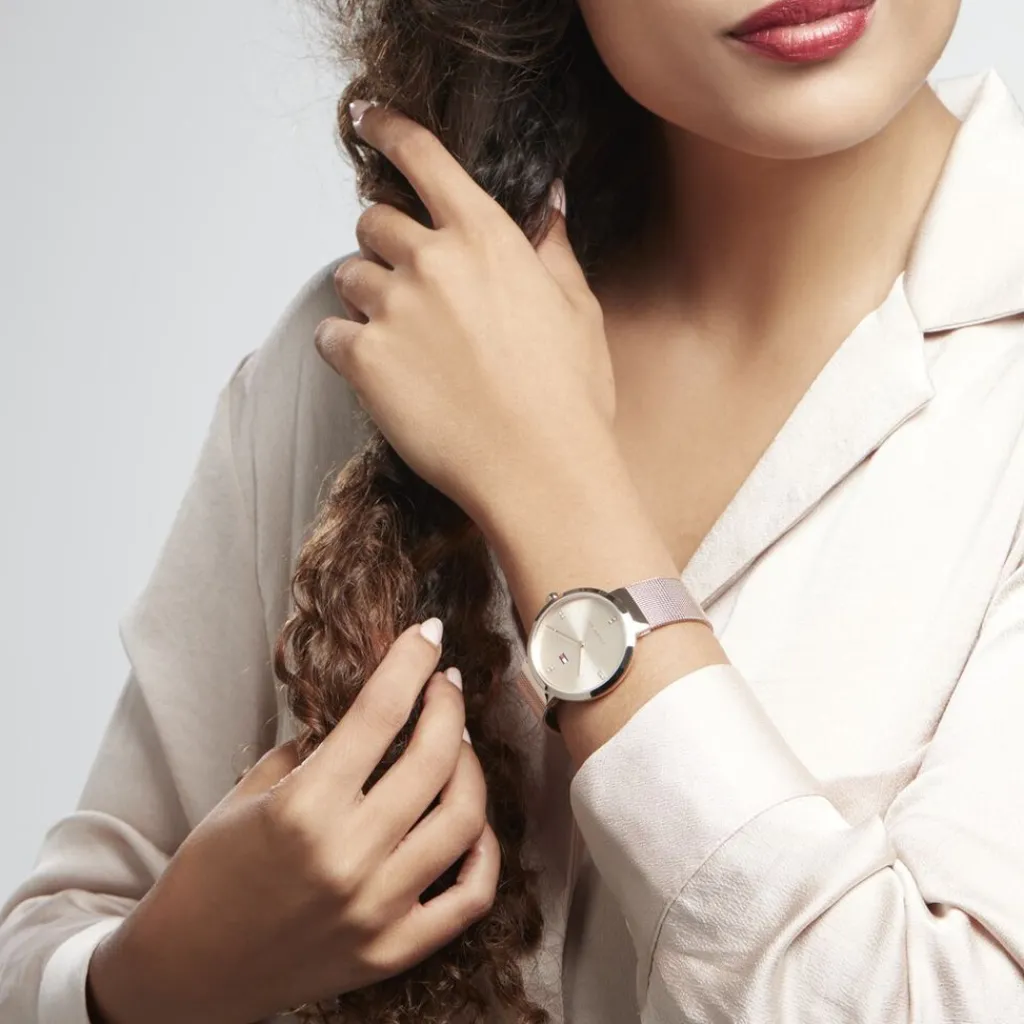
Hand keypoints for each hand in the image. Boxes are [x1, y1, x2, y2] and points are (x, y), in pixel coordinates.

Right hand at [86, 623, 497, 1023]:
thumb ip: (312, 748)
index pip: (379, 712)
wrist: (187, 973)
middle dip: (448, 704)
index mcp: (303, 808)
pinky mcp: (393, 951)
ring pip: (464, 819)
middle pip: (433, 758)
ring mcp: (377, 909)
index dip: (412, 660)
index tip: (429, 633)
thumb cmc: (208, 874)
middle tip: (444, 684)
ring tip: (454, 745)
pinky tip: (471, 823)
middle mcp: (348, 856)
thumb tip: (367, 708)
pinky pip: (470, 897)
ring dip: (469, 766)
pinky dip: (484, 851)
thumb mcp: (247, 794)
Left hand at [313, 100, 616, 526]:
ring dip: (366, 297)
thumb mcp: (577, 311)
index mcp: (486, 237)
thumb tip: (547, 204)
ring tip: (402, 339)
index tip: (368, 120)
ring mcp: (393, 309)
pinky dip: (347, 347)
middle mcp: (431, 260)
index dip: (388, 130)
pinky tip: (383, 374)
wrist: (539, 470)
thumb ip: (550, 249)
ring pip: (349, 277)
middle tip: (408, 283)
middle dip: (384, 244)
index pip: (423, 157)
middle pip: (374, 220)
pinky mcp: (363, 361)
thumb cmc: (567, 397)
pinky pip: (330, 335)